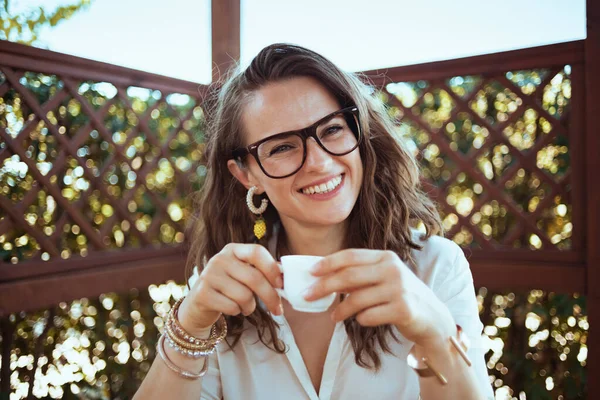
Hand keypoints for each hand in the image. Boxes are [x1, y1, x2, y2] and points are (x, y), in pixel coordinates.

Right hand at [178, 243, 282, 336]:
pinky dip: (237, 312)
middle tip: (278, 309)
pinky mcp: (202, 293)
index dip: (272, 268)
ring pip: (244, 295)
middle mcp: (219, 258)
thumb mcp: (243, 274)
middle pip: (254, 277)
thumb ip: (262, 272)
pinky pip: (232, 307)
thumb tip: (284, 276)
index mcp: (233, 250)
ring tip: (245, 307)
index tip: (281, 284)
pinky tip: (231, 309)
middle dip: (270, 297)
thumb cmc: (229, 288)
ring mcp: (209, 275)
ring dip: (250, 307)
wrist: (198, 304)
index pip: (257, 252)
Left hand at [303, 249, 454, 346]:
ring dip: (340, 310)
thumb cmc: (401, 296)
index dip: (328, 263)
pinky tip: (362, 320)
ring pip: (356, 299)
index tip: (311, 272)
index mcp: (386, 257)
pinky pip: (369, 316)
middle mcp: (392, 270)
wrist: (433, 318)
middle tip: (308, 295)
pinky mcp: (403, 309)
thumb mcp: (385, 277)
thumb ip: (361, 274)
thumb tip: (323, 277)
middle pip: (349, 276)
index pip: (351, 256)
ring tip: (333, 317)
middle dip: (324, 286)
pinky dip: (360, 320)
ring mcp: (399, 289)